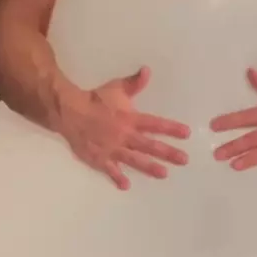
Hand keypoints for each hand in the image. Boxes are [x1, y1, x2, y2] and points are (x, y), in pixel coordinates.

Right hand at [58, 66, 189, 189]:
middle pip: (150, 145)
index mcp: (130, 119)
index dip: (171, 128)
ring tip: (164, 174)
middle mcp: (125, 135)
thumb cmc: (95, 99)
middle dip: (169, 153)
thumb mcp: (116, 88)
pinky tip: (126, 186)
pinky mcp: (99, 158)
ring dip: (150, 167)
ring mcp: (112, 149)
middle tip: (184, 160)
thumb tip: (148, 71)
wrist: (70, 111)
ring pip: (135, 160)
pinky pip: (110, 170)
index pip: (155, 124)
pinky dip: (117, 177)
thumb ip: (134, 83)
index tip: (187, 134)